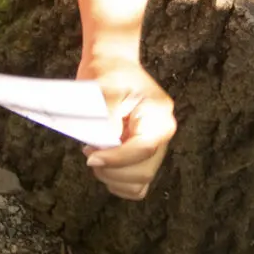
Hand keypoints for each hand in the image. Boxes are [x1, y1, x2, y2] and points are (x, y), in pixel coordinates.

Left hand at [78, 54, 174, 200]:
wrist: (112, 66)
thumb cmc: (109, 75)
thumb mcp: (105, 91)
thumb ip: (107, 120)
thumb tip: (106, 146)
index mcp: (159, 117)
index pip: (142, 151)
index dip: (114, 159)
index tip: (90, 156)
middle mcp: (162, 135)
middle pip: (142, 172)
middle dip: (111, 170)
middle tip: (90, 152)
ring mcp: (155, 148)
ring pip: (138, 182)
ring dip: (112, 177)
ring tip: (97, 157)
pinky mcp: (144, 157)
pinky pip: (136, 186)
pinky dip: (119, 184)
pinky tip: (105, 168)